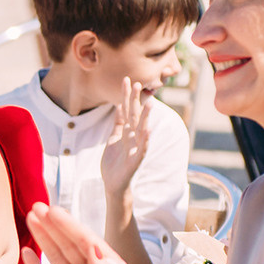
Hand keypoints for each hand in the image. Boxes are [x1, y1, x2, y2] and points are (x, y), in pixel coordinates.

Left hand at [98, 79, 151, 197]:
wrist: (113, 184)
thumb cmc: (114, 162)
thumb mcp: (114, 138)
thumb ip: (118, 123)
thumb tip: (119, 106)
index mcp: (127, 131)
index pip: (127, 109)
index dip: (126, 95)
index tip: (126, 79)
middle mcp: (133, 137)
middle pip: (134, 115)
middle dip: (135, 101)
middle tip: (136, 84)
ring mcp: (136, 148)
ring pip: (142, 129)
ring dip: (145, 116)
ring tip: (149, 102)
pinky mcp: (136, 160)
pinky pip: (142, 148)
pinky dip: (145, 139)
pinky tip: (148, 130)